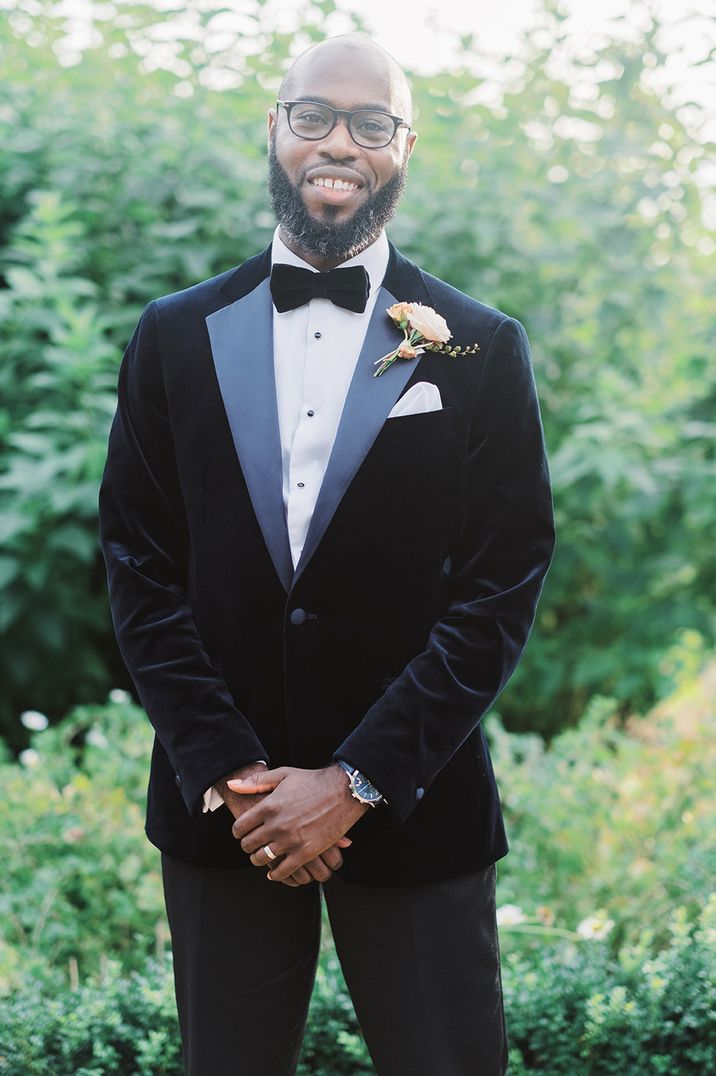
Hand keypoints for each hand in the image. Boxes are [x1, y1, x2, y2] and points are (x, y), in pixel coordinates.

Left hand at [228, 765, 367, 882]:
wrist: (343, 791)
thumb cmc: (313, 781)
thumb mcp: (283, 775)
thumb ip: (256, 781)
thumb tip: (232, 785)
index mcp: (269, 806)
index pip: (240, 827)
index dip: (238, 832)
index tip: (242, 833)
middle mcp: (277, 824)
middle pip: (248, 844)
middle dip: (247, 845)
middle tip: (251, 844)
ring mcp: (291, 840)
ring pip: (262, 858)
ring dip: (259, 859)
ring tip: (262, 856)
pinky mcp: (306, 852)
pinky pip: (283, 870)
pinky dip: (276, 874)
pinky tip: (274, 871)